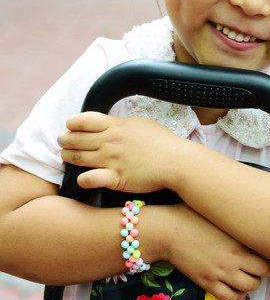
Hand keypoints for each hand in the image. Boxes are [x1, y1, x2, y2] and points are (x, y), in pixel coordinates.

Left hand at [58, 112, 179, 192]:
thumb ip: (122, 124)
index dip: (72, 123)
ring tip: (66, 157)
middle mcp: (110, 142)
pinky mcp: (115, 178)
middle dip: (65, 140)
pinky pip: (90, 178)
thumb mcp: (140, 124)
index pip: (84, 120)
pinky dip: (82, 179)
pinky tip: (81, 178)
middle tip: (63, 142)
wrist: (176, 161)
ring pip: (78, 158)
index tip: (70, 126)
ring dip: (68, 157)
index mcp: (116, 126)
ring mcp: (111, 160)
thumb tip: (110, 124)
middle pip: (76, 139)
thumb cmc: (163, 142)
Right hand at [166, 204, 269, 299]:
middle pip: (261, 275)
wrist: (168, 230)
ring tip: (246, 276)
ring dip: (250, 284)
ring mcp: (220, 273)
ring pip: (248, 289)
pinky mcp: (207, 282)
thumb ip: (237, 222)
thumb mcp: (219, 214)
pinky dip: (234, 294)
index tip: (264, 254)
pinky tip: (232, 286)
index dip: (268, 257)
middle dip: (263, 272)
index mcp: (238, 241)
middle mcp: (233, 260)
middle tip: (258, 266)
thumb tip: (251, 222)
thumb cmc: (191, 216)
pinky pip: (228, 297)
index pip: (267, 258)